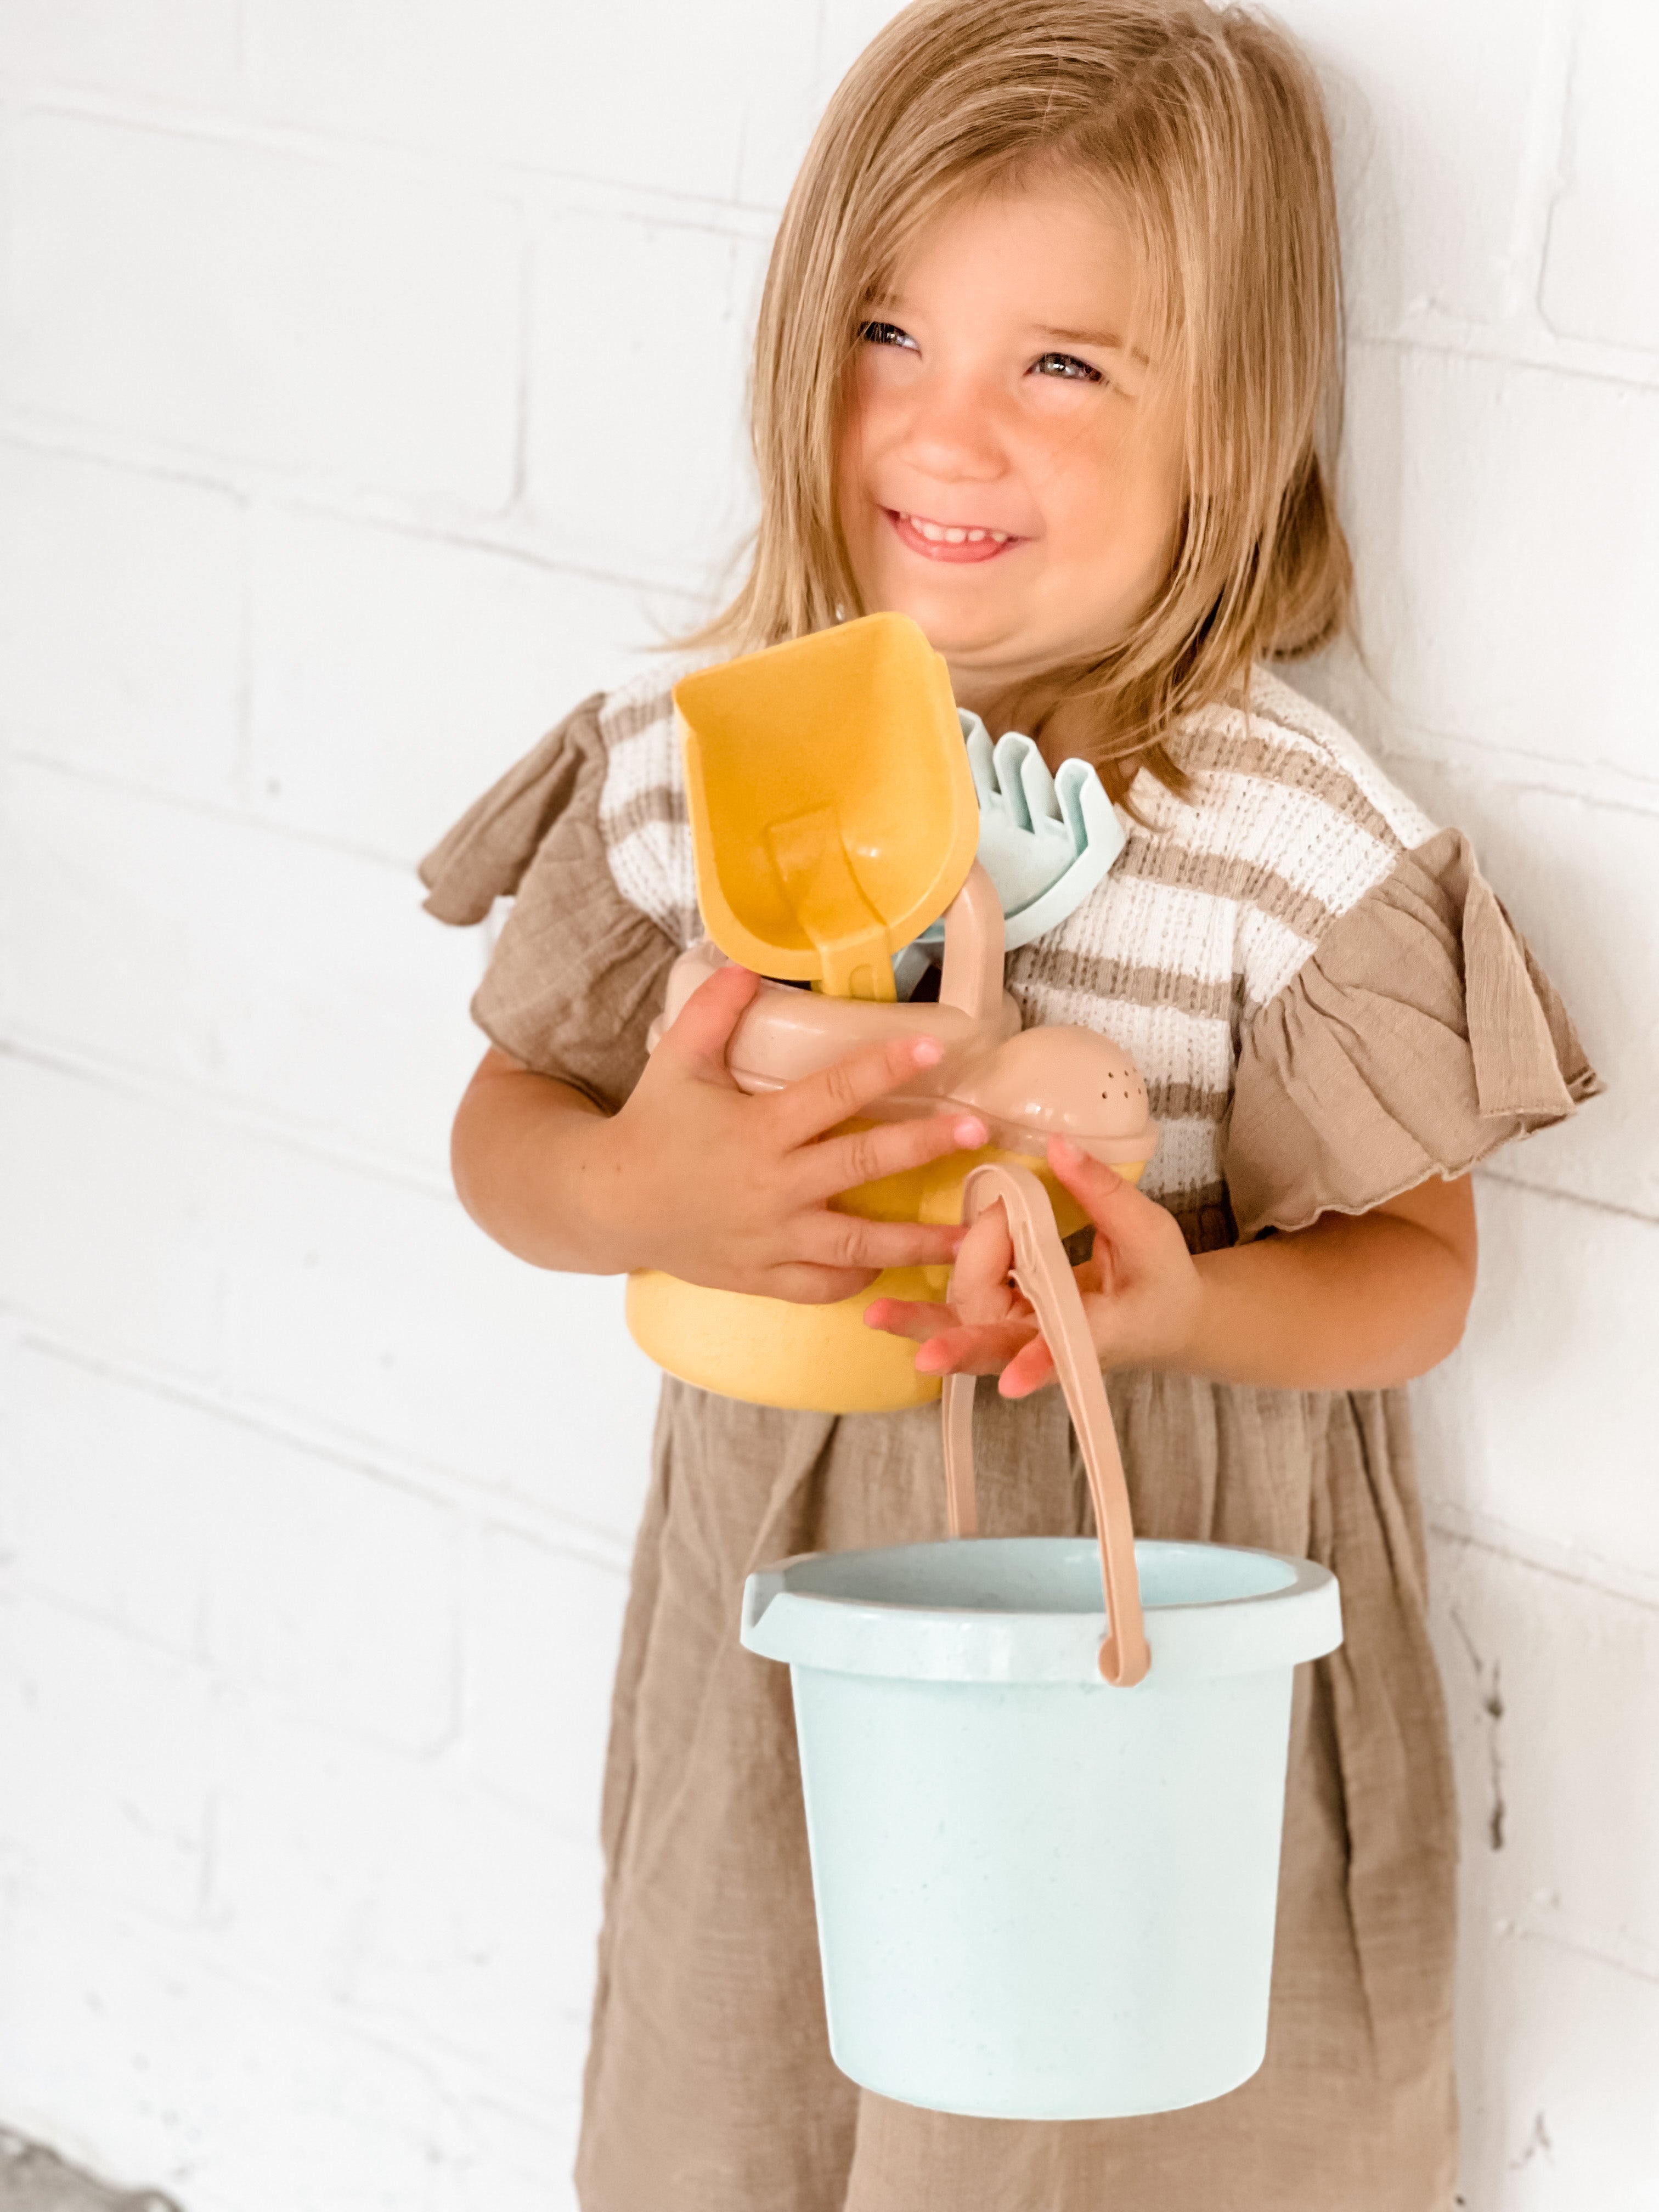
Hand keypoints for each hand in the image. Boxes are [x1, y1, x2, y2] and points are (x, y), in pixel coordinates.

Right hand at [594, 963, 988, 1302]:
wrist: (609, 1203)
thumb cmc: (652, 1127)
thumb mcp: (677, 1061)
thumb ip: (713, 1012)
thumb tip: (745, 963)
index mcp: (759, 1130)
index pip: (834, 1091)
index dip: (886, 1066)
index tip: (933, 1045)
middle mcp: (773, 1187)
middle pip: (862, 1166)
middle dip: (923, 1148)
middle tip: (975, 1132)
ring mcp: (771, 1239)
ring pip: (857, 1245)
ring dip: (917, 1240)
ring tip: (969, 1237)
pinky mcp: (762, 1278)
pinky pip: (823, 1286)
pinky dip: (859, 1278)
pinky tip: (891, 1264)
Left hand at [863, 1136, 1203, 1393]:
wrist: (1161, 1317)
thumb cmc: (1160, 1277)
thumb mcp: (1149, 1230)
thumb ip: (1104, 1192)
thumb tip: (1058, 1147)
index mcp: (1098, 1334)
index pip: (1063, 1353)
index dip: (1036, 1364)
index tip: (1012, 1383)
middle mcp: (1051, 1345)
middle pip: (996, 1348)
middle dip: (955, 1346)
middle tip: (908, 1340)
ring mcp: (1022, 1337)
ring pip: (970, 1321)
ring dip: (932, 1312)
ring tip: (887, 1307)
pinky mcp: (1004, 1321)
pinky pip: (967, 1301)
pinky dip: (952, 1277)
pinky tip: (939, 1260)